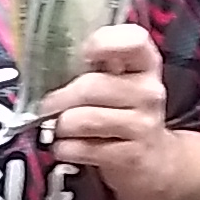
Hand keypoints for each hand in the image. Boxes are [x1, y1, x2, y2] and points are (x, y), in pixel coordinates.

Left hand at [40, 20, 168, 168]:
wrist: (153, 160)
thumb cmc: (123, 113)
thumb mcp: (118, 82)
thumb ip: (95, 65)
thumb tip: (48, 58)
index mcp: (146, 64)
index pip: (133, 40)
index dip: (103, 42)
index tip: (82, 56)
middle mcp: (149, 91)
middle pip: (92, 86)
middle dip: (59, 98)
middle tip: (46, 107)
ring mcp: (143, 125)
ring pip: (83, 119)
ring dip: (60, 126)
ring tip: (58, 128)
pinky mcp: (131, 157)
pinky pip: (83, 149)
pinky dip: (65, 149)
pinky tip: (67, 147)